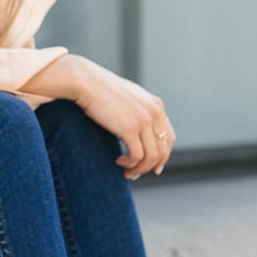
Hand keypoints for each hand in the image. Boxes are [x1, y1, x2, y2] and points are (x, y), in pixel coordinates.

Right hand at [69, 58, 175, 178]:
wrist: (87, 82)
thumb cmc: (102, 90)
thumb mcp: (128, 98)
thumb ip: (139, 111)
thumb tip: (139, 131)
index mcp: (156, 105)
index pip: (169, 137)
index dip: (164, 155)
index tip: (154, 167)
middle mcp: (154, 112)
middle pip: (162, 149)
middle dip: (151, 166)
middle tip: (137, 173)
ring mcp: (144, 120)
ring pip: (151, 156)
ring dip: (139, 168)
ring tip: (126, 171)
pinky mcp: (130, 128)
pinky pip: (137, 156)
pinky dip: (130, 163)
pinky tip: (119, 161)